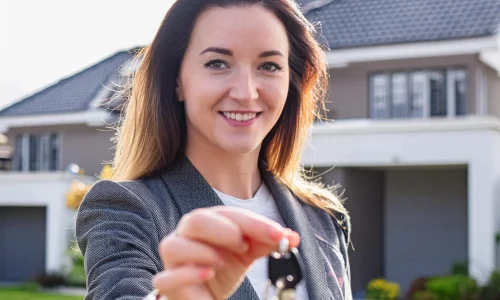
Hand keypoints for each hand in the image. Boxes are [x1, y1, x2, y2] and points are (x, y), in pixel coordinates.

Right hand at [152, 206, 299, 299]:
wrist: (203, 295)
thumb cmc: (222, 268)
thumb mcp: (248, 252)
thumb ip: (267, 241)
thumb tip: (292, 236)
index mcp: (207, 223)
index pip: (228, 215)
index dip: (255, 223)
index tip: (280, 234)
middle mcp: (186, 236)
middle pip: (197, 220)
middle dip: (225, 230)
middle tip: (245, 246)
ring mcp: (174, 261)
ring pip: (175, 245)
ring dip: (204, 252)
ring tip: (224, 263)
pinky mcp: (168, 284)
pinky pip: (166, 277)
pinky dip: (188, 274)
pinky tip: (208, 274)